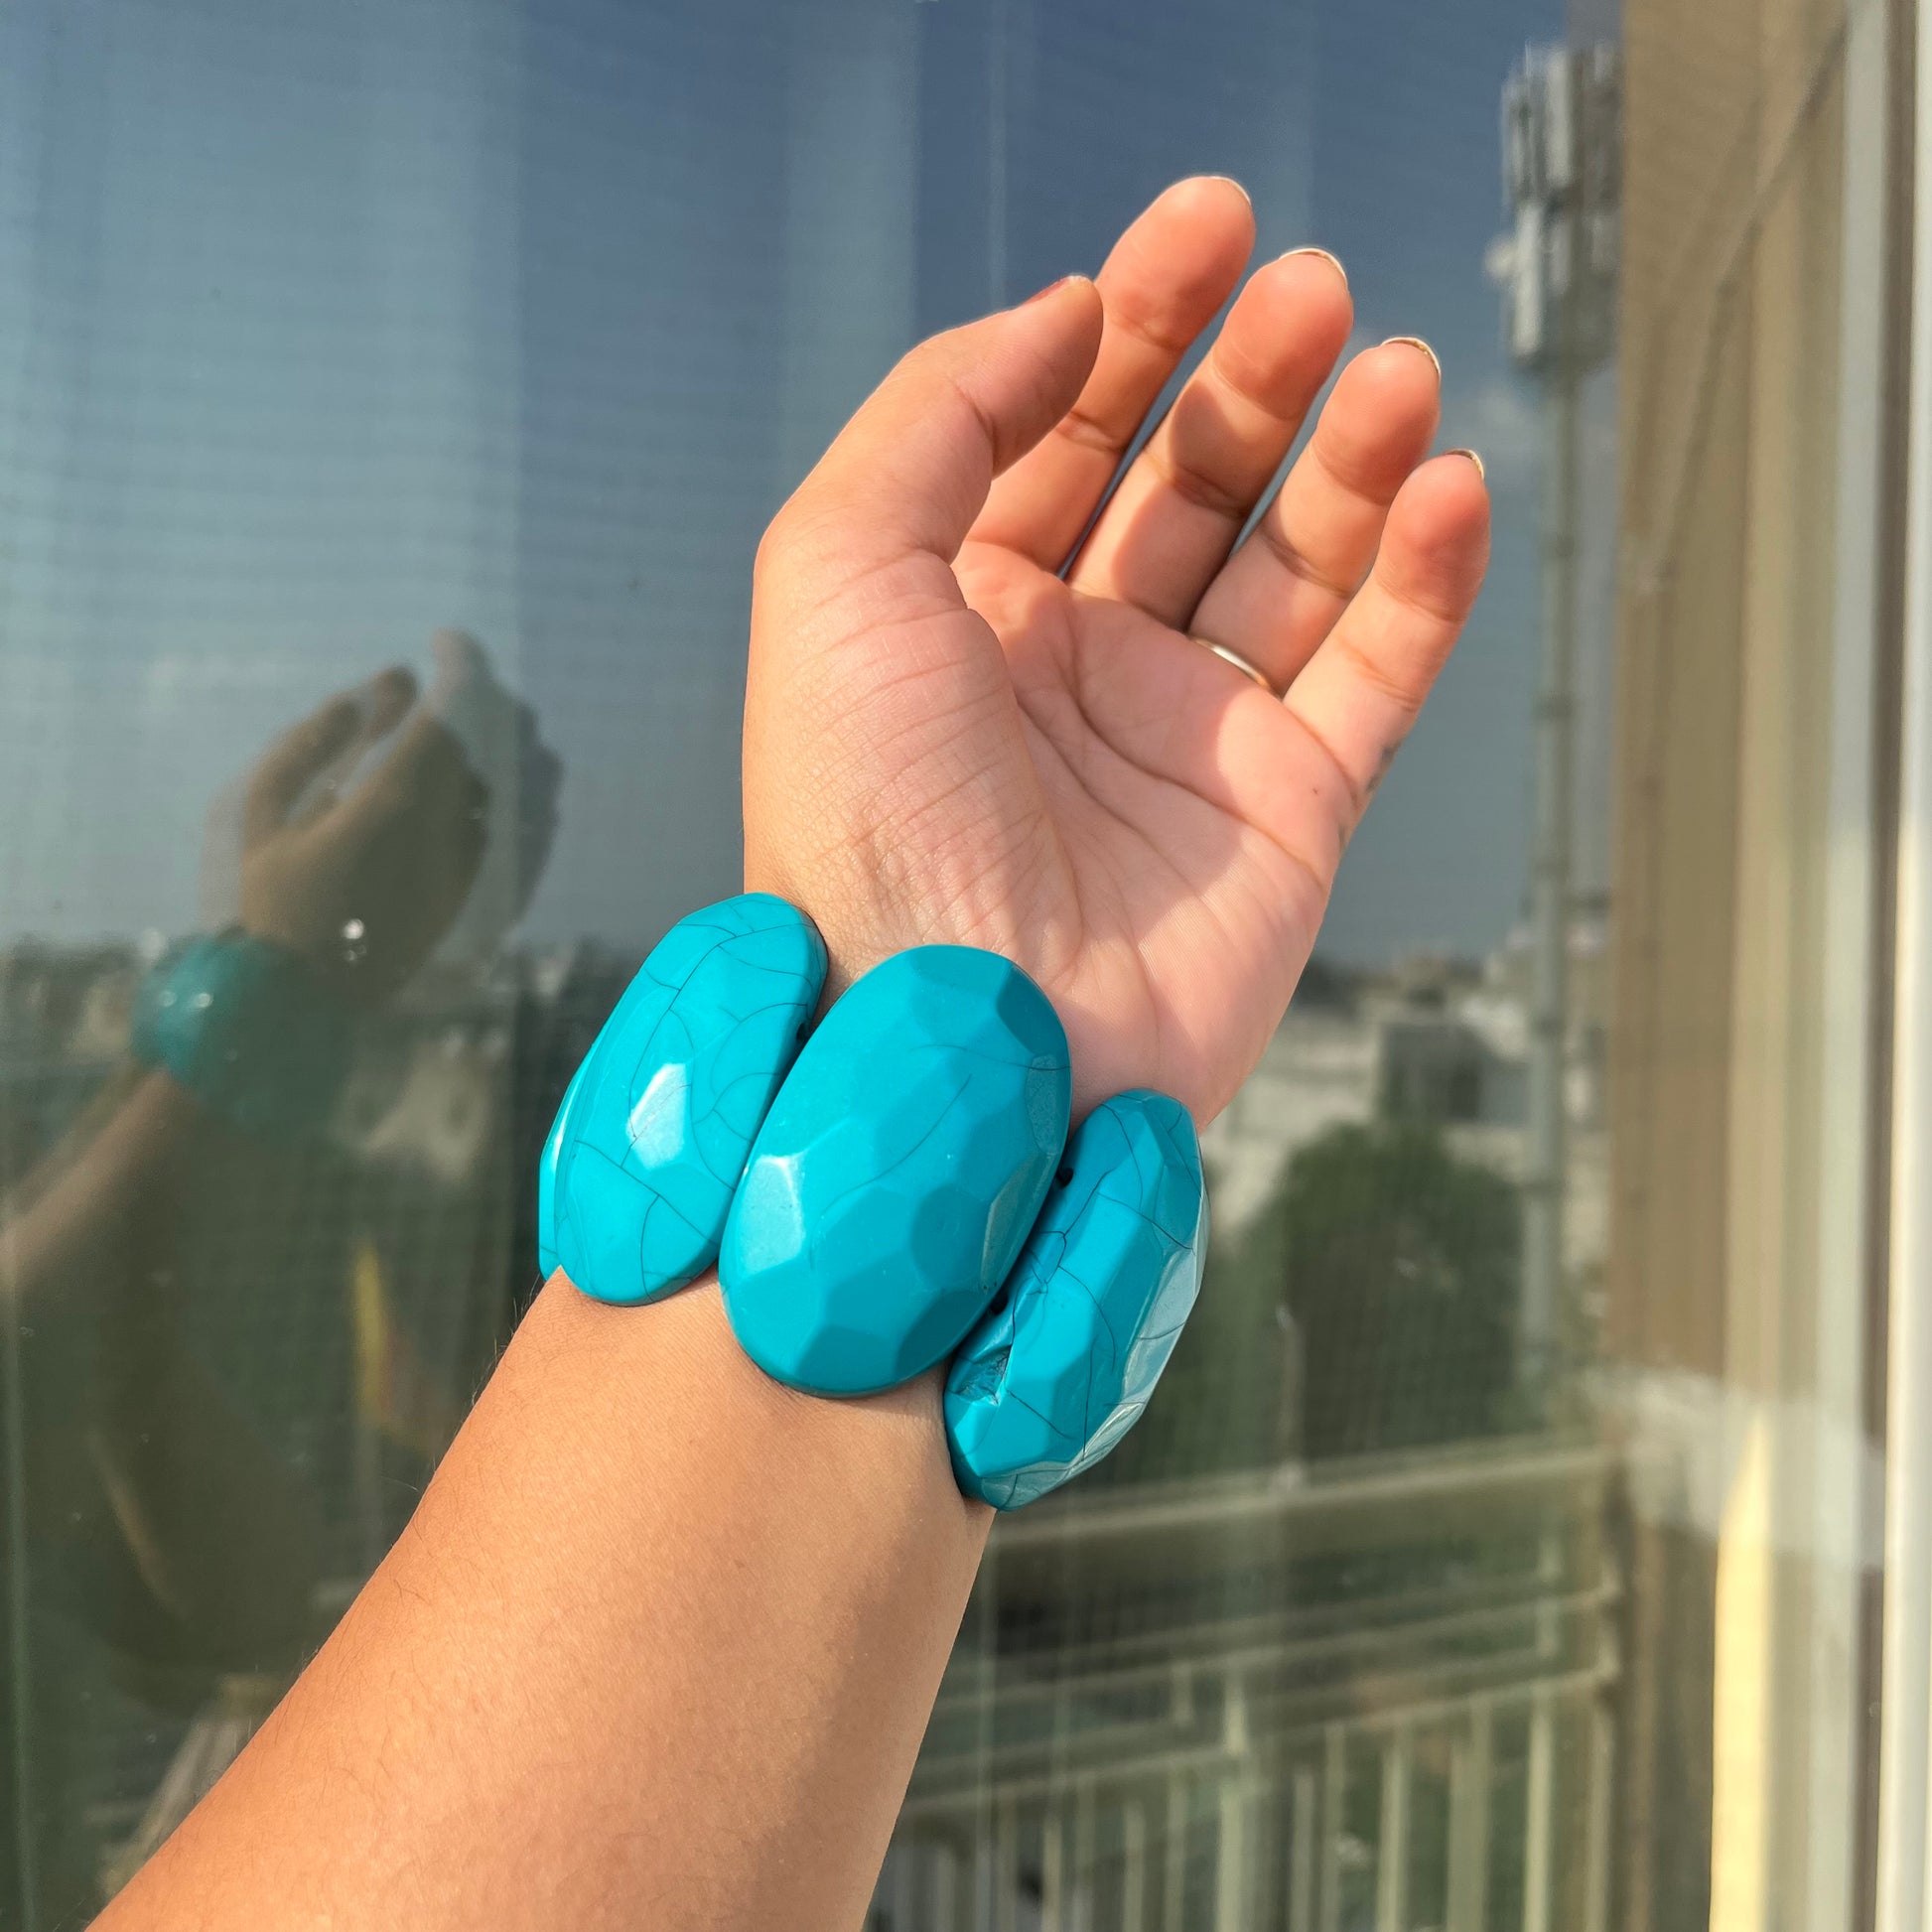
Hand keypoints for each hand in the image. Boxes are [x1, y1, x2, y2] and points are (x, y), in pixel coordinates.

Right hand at [238, 666, 487, 1001]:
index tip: (443, 640)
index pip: (452, 713)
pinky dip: (514, 791)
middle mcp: (445, 836)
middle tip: (454, 683)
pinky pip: (522, 828)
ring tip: (469, 727)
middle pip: (497, 741)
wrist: (302, 1003)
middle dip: (484, 699)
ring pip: (517, 784)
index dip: (460, 663)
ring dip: (503, 743)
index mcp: (390, 807)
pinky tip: (493, 779)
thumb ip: (319, 739)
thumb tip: (387, 681)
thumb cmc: (272, 902)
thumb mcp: (266, 812)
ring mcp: (472, 871)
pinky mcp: (482, 901)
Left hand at [744, 177, 1489, 1121]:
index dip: (1137, 321)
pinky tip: (1445, 491)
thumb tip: (1056, 318)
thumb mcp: (834, 570)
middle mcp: (1074, 668)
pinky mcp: (1289, 816)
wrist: (964, 1037)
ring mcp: (1185, 741)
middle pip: (1191, 481)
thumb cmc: (866, 820)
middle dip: (1253, 374)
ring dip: (1354, 458)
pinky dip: (1425, 583)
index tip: (1206, 225)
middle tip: (1312, 286)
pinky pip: (1376, 675)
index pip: (1066, 433)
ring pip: (1297, 565)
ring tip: (1395, 368)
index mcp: (960, 610)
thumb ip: (937, 414)